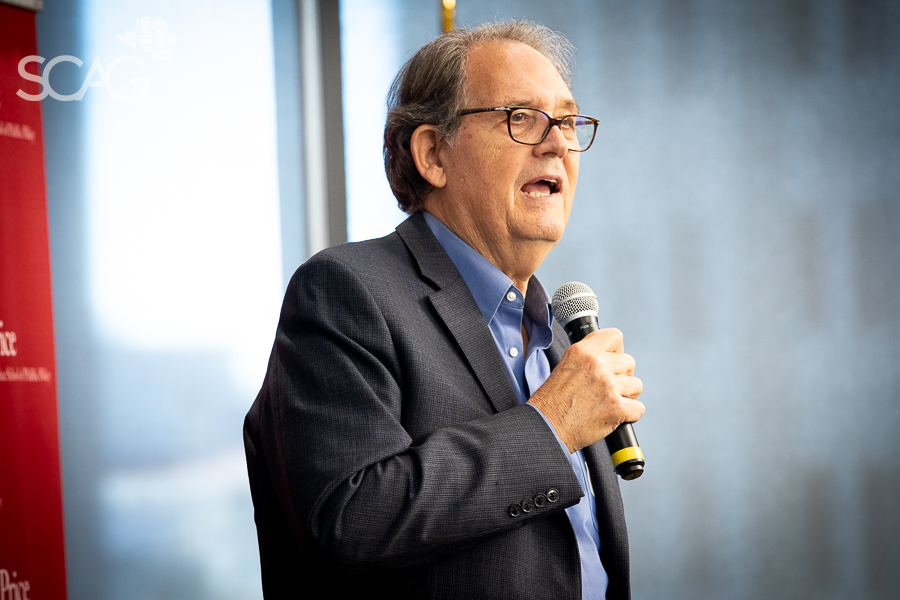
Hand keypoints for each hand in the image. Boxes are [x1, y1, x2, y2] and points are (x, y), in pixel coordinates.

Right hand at [528, 328, 643, 452]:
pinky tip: (614, 417)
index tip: (612, 362)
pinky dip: (630, 415)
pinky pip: (639, 408)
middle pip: (629, 362)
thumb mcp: (566, 366)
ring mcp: (608, 386)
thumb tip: (611, 358)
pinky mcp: (617, 407)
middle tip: (607, 389)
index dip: (617, 350)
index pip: (614, 336)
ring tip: (608, 403)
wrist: (546, 427)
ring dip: (627, 396)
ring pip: (636, 385)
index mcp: (582, 351)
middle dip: (622, 377)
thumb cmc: (553, 402)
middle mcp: (596, 364)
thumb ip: (588, 358)